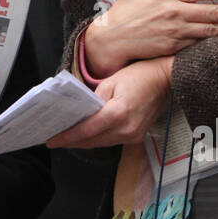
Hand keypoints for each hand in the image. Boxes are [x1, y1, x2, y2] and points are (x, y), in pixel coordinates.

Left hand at [48, 57, 174, 148]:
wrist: (167, 80)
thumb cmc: (140, 75)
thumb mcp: (111, 81)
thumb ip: (93, 100)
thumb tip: (79, 113)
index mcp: (118, 113)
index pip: (86, 130)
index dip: (66, 136)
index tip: (51, 140)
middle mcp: (126, 129)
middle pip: (91, 141)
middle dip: (71, 141)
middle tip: (53, 139)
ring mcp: (133, 135)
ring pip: (101, 143)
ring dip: (83, 142)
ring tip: (65, 138)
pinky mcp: (136, 136)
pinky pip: (111, 141)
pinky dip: (97, 139)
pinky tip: (86, 135)